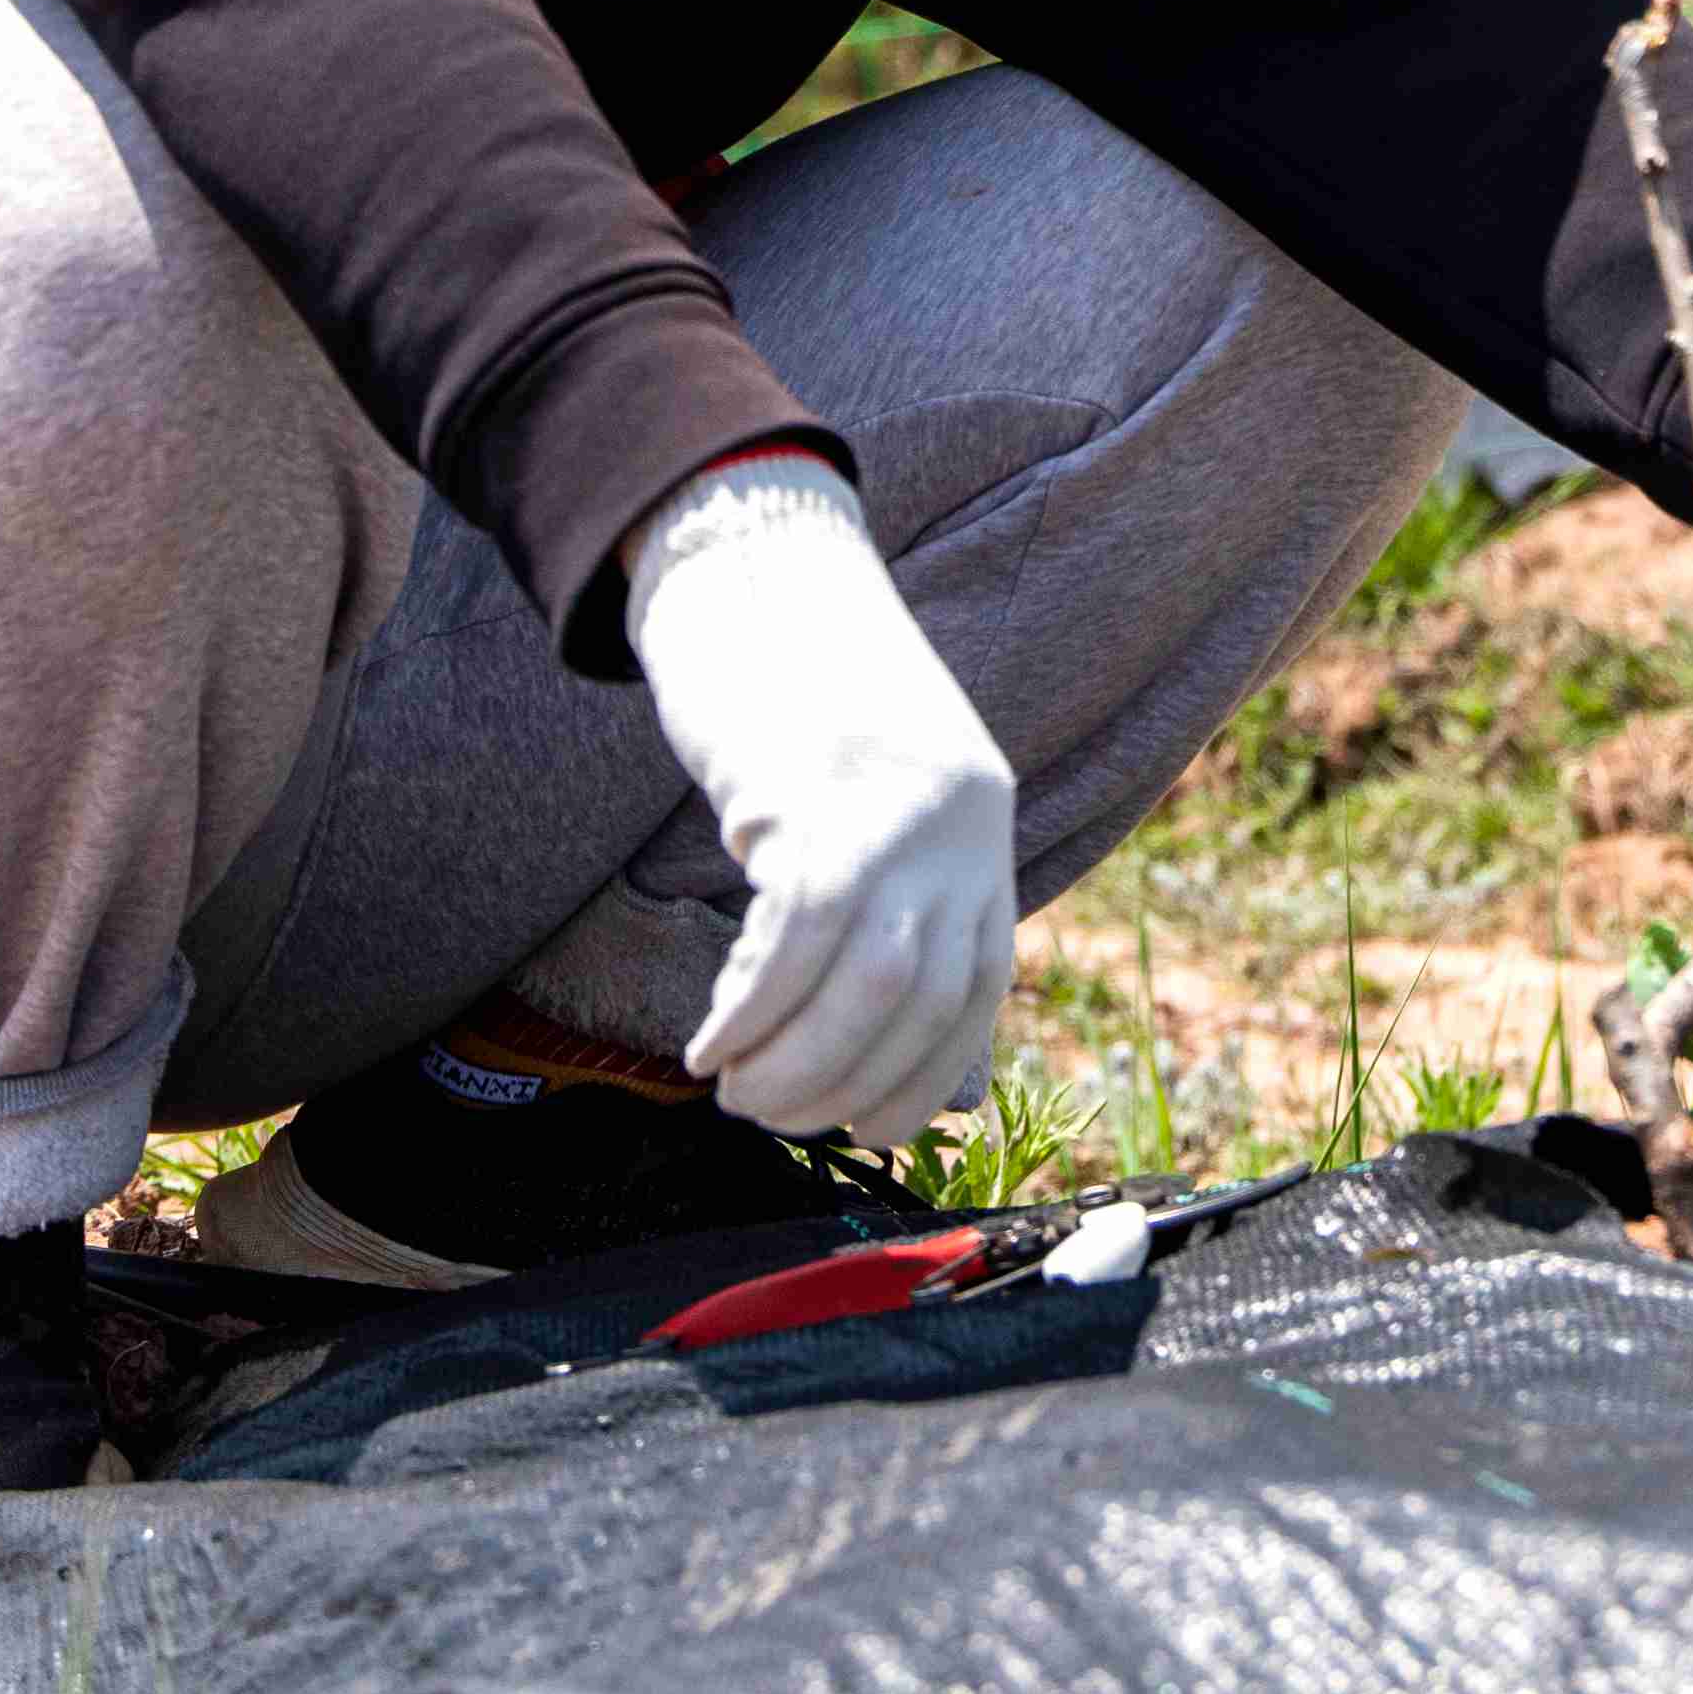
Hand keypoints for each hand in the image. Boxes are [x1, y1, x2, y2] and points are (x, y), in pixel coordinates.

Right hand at [619, 450, 1018, 1138]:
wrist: (755, 568)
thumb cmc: (802, 704)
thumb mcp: (884, 806)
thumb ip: (912, 916)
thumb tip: (947, 1083)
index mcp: (983, 829)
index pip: (978, 993)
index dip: (922, 1078)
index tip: (862, 1125)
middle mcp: (958, 824)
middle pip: (920, 1002)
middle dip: (844, 1086)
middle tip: (775, 1117)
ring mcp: (892, 806)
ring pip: (862, 986)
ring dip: (792, 1065)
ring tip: (734, 1090)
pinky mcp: (814, 792)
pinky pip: (791, 941)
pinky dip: (748, 1013)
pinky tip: (709, 1043)